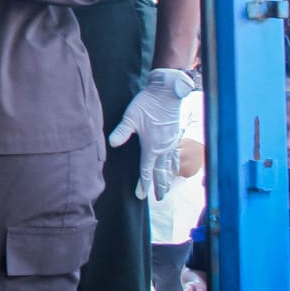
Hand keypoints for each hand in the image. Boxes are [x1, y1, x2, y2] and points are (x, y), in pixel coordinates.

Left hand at [108, 68, 193, 199]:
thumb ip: (122, 131)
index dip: (143, 184)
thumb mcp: (131, 117)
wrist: (167, 92)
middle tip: (158, 198)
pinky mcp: (175, 136)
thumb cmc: (148, 104)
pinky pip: (176, 156)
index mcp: (152, 147)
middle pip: (161, 172)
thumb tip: (112, 144)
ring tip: (166, 188)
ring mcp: (172, 143)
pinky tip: (175, 168)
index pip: (146, 170)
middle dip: (159, 186)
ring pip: (170, 166)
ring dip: (168, 178)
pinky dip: (175, 166)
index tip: (140, 195)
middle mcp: (163, 148)